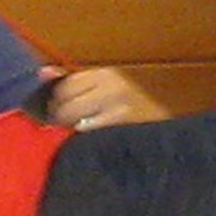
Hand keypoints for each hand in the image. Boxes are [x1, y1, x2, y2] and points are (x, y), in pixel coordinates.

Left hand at [42, 67, 163, 131]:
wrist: (172, 116)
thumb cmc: (135, 101)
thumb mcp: (107, 84)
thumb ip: (73, 79)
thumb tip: (43, 73)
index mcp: (107, 75)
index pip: (65, 87)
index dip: (54, 101)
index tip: (54, 109)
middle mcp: (113, 90)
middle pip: (67, 107)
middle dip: (58, 118)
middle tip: (59, 126)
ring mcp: (120, 112)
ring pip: (77, 124)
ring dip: (69, 131)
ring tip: (73, 134)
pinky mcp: (124, 131)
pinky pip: (91, 137)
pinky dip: (83, 141)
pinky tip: (86, 142)